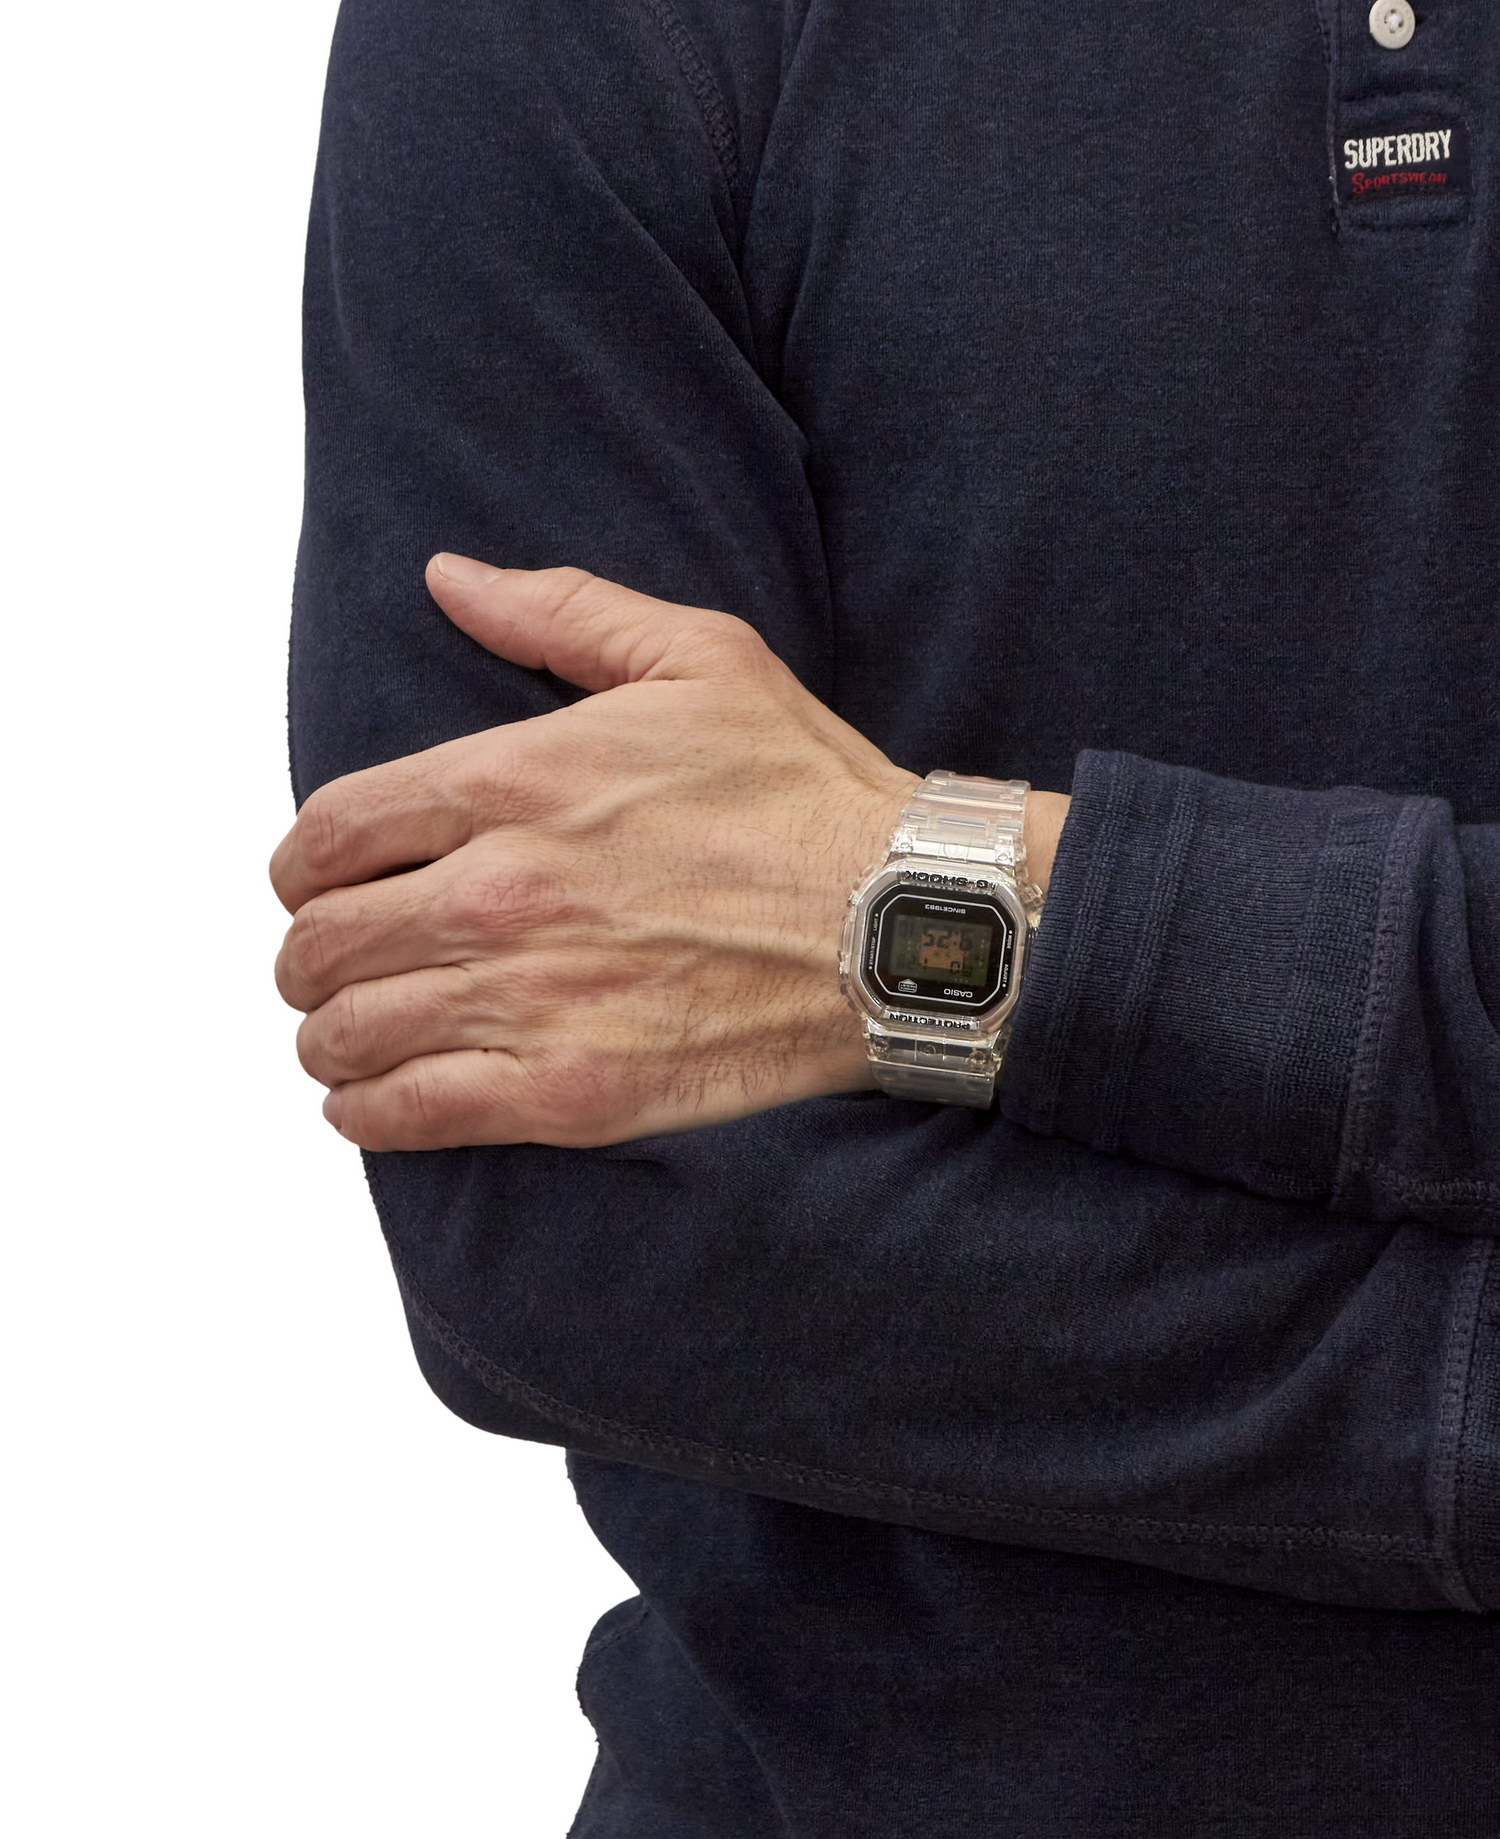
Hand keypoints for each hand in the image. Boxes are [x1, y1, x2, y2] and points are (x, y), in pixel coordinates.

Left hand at [271, 558, 1068, 1149]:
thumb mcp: (700, 658)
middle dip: (306, 957)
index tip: (310, 884)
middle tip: (326, 968)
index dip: (299, 866)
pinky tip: (366, 1103)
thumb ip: (562, 611)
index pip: (334, 829)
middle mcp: (504, 891)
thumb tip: (450, 578)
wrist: (904, 923)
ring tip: (341, 1039)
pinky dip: (367, 1113)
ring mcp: (534, 997)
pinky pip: (413, 1113)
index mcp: (517, 781)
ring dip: (327, 1038)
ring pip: (351, 1031)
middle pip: (324, 940)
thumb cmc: (809, 793)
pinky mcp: (572, 1092)